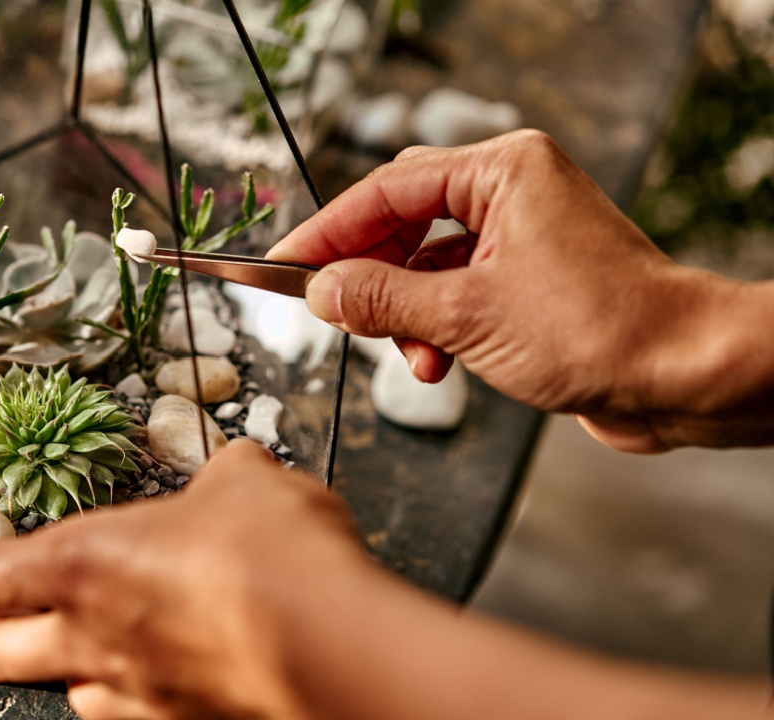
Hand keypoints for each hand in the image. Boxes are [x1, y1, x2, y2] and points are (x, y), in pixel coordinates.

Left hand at [0, 439, 773, 719]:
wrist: (332, 645)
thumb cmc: (273, 556)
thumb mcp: (244, 481)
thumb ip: (222, 478)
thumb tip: (233, 474)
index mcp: (84, 566)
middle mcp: (94, 638)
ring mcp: (136, 692)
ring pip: (57, 689)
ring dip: (36, 671)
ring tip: (34, 659)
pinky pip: (129, 714)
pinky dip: (119, 696)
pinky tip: (132, 687)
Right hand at [269, 130, 773, 451]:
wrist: (683, 375)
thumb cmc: (600, 330)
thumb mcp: (466, 316)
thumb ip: (382, 299)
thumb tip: (321, 290)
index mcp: (502, 171)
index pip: (386, 190)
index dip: (327, 232)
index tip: (283, 265)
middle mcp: (511, 192)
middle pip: (402, 222)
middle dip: (368, 276)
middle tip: (328, 310)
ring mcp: (521, 235)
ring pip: (424, 264)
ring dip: (403, 313)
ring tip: (407, 352)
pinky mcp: (527, 279)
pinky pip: (454, 292)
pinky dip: (433, 327)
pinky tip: (435, 362)